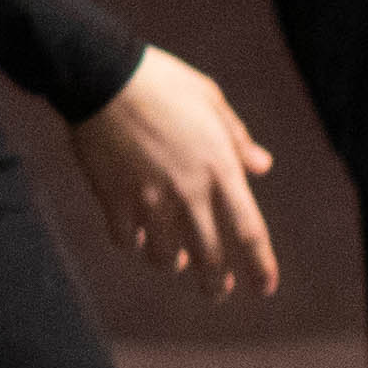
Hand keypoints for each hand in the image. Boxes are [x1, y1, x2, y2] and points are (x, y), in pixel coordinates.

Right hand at [67, 45, 279, 299]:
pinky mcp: (113, 197)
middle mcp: (188, 191)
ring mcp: (148, 198)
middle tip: (218, 293)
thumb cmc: (161, 82)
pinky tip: (136, 240)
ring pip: (164, 256)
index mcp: (220, 168)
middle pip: (210, 257)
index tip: (265, 288)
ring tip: (173, 262)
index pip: (249, 231)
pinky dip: (133, 244)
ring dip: (171, 263)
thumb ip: (238, 139)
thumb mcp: (211, 101)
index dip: (261, 266)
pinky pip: (125, 239)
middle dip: (216, 284)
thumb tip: (263, 166)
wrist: (101, 75)